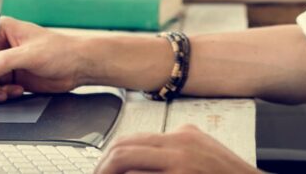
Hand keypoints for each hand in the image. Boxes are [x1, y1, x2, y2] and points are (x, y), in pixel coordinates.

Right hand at [0, 17, 86, 101]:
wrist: (78, 66)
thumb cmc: (61, 50)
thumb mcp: (30, 54)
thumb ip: (3, 62)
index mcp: (2, 30)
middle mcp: (1, 46)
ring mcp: (6, 63)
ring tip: (5, 93)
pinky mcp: (12, 77)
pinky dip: (1, 94)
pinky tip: (16, 91)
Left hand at [95, 125, 260, 173]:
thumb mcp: (204, 152)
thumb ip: (179, 149)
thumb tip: (147, 155)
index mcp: (184, 135)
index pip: (133, 139)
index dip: (110, 156)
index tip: (101, 170)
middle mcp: (180, 144)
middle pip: (124, 149)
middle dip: (103, 167)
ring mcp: (180, 162)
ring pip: (127, 162)